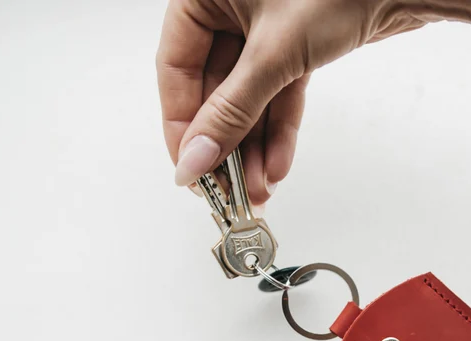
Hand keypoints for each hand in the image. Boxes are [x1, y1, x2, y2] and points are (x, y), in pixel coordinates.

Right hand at [156, 0, 432, 201]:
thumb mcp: (274, 52)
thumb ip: (233, 109)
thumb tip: (197, 158)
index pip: (176, 70)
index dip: (182, 126)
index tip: (190, 170)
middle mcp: (228, 10)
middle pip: (214, 91)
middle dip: (226, 146)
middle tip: (228, 192)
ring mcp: (262, 30)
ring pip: (248, 99)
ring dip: (253, 148)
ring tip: (257, 191)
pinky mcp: (294, 47)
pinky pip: (278, 94)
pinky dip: (279, 129)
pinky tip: (276, 165)